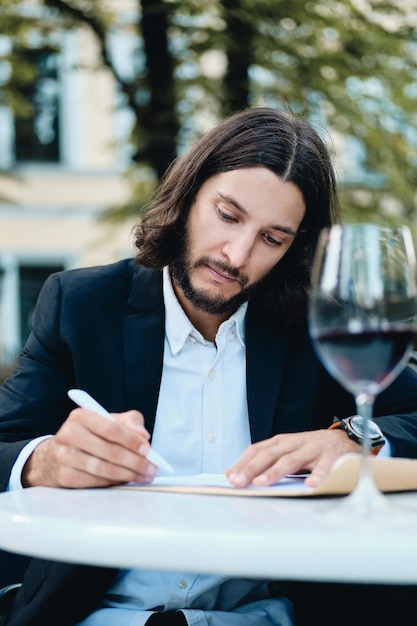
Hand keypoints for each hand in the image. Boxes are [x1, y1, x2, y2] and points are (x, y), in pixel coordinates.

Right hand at [22, 407, 156, 487]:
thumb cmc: (89, 436)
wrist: (54, 455)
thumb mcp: (108, 421)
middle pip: (109, 451)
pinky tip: (124, 479)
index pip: (111, 428)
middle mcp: (69, 433)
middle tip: (151, 468)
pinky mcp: (63, 476)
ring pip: (103, 468)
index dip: (131, 440)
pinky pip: (94, 482)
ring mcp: (64, 456)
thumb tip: (144, 435)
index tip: (147, 449)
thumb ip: (130, 422)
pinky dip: (113, 482)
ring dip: (128, 474)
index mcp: (81, 416)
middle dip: (135, 461)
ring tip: (143, 476)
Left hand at [225, 429, 360, 487]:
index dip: (243, 463)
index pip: (257, 450)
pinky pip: (324, 467)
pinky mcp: (331, 456)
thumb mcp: (287, 452)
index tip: (230, 477)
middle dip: (252, 468)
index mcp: (281, 442)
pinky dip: (318, 476)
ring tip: (262, 483)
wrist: (345, 440)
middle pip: (269, 454)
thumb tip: (233, 473)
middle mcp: (294, 443)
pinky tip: (310, 485)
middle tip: (239, 482)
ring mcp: (313, 448)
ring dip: (275, 472)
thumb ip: (264, 462)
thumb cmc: (310, 450)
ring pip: (291, 460)